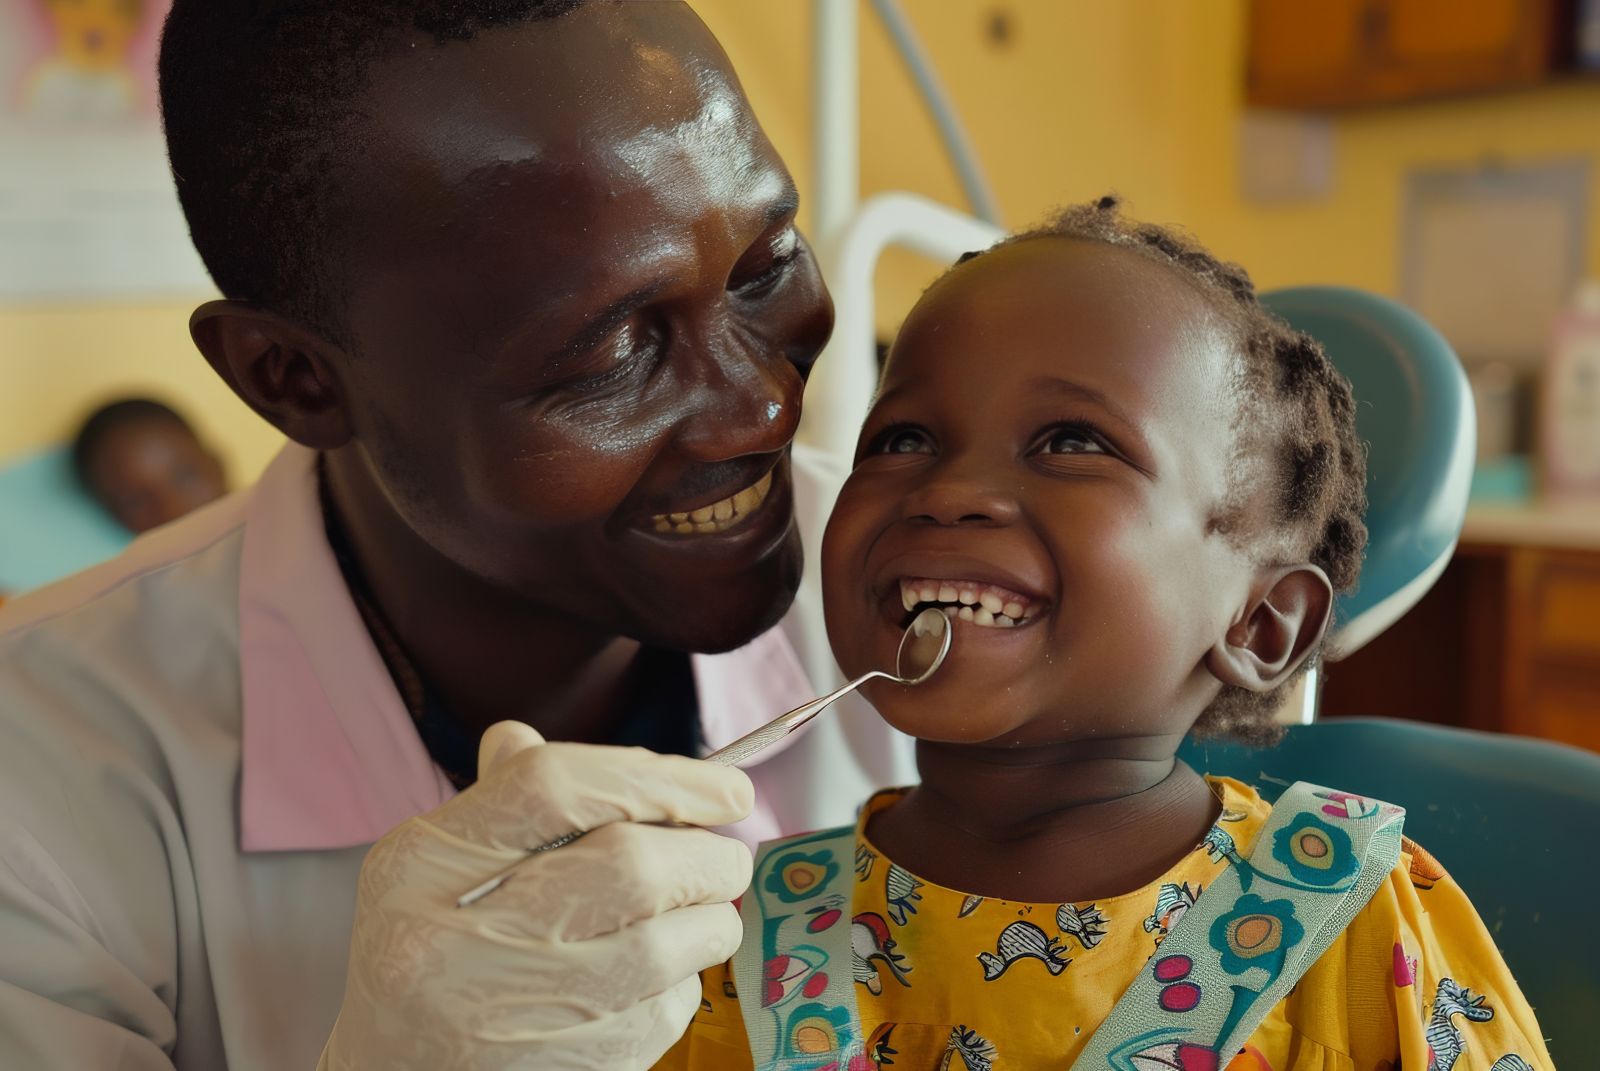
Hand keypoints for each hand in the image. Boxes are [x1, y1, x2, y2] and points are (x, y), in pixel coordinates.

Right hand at [318, 722, 754, 1070]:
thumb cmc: (424, 956)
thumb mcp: (428, 867)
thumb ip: (494, 800)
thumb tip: (530, 737)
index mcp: (425, 867)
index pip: (554, 787)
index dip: (659, 776)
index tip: (726, 785)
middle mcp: (461, 942)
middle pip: (628, 865)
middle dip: (705, 852)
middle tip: (725, 852)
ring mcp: (512, 1017)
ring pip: (665, 945)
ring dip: (710, 917)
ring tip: (702, 907)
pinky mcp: (565, 1070)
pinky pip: (664, 1011)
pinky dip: (682, 980)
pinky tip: (657, 972)